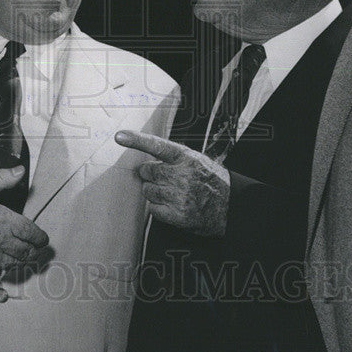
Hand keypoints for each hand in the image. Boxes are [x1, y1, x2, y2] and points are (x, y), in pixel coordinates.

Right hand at [0, 167, 48, 270]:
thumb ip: (1, 178)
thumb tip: (20, 171)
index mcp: (3, 220)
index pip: (31, 232)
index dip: (41, 237)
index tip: (44, 239)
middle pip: (26, 252)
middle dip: (36, 251)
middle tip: (40, 250)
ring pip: (14, 264)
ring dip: (24, 261)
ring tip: (28, 258)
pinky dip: (6, 270)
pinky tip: (6, 266)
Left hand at [115, 129, 229, 237]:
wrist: (232, 207)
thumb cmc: (211, 181)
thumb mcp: (197, 160)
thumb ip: (174, 158)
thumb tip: (147, 159)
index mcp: (186, 158)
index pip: (157, 145)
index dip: (136, 140)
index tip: (119, 136)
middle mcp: (182, 175)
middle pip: (148, 171)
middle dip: (149, 174)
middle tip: (161, 178)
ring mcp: (179, 196)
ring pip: (148, 190)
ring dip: (154, 191)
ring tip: (171, 192)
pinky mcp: (177, 215)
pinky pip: (153, 209)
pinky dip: (158, 208)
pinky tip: (171, 205)